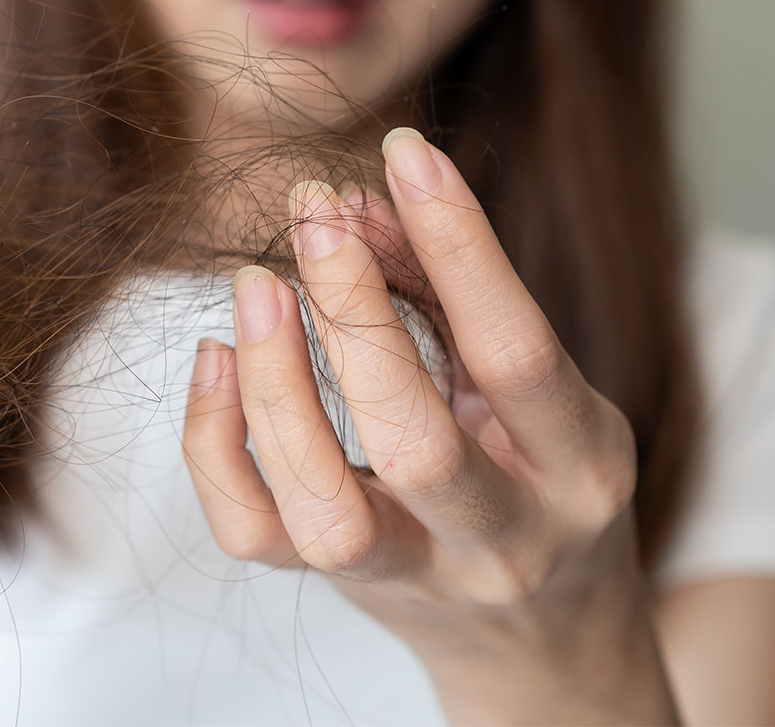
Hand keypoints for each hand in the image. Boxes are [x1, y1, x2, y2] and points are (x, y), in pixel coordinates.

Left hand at [182, 129, 677, 722]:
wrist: (541, 636)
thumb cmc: (537, 475)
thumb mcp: (525, 384)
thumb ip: (447, 291)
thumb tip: (354, 206)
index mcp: (576, 467)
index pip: (515, 350)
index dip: (459, 245)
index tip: (404, 154)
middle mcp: (502, 537)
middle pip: (413, 438)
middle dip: (351, 310)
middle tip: (313, 214)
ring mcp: (417, 577)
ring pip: (323, 508)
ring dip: (274, 379)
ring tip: (257, 282)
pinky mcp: (341, 591)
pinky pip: (252, 531)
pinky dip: (214, 441)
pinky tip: (217, 357)